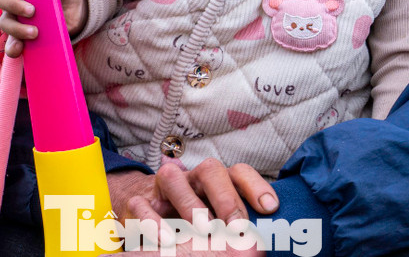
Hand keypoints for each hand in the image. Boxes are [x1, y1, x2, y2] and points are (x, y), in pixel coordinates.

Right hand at [0, 0, 84, 56]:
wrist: (76, 11)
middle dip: (13, 5)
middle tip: (32, 10)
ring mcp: (14, 18)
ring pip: (4, 22)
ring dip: (16, 28)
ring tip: (35, 32)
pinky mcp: (21, 35)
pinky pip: (10, 43)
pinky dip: (12, 47)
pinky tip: (19, 49)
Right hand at [122, 160, 275, 254]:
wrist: (144, 208)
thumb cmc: (192, 217)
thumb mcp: (216, 218)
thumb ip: (236, 224)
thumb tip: (265, 238)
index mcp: (215, 181)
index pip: (238, 172)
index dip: (255, 186)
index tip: (270, 209)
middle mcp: (191, 178)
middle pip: (209, 169)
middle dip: (226, 196)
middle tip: (237, 224)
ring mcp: (162, 188)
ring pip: (173, 178)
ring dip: (190, 203)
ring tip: (204, 228)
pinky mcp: (138, 202)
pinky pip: (142, 205)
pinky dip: (153, 221)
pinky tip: (168, 240)